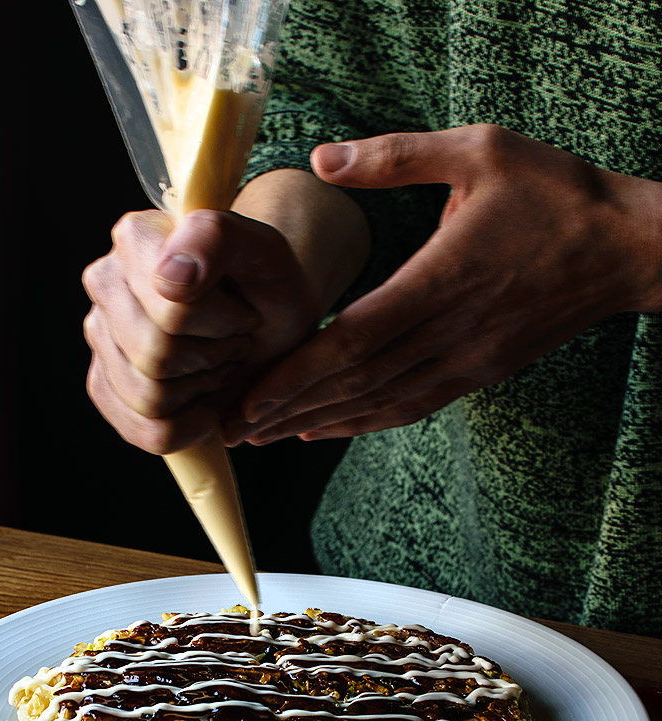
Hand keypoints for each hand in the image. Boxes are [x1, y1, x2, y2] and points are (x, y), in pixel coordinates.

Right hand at [81, 207, 320, 453]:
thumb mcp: (265, 251)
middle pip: (156, 357)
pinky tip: (202, 402)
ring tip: (218, 361)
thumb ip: (217, 239)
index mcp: (135, 239)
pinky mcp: (104, 383)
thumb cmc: (266, 286)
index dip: (223, 325)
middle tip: (235, 341)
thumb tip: (170, 276)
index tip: (244, 313)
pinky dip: (186, 428)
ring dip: (200, 390)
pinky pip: (142, 430)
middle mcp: (105, 282)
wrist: (266, 321)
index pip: (173, 312)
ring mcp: (99, 335)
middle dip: (213, 359)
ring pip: (148, 398)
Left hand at [233, 124, 661, 443]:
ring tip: (263, 436)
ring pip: (380, 404)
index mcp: (443, 280)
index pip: (356, 340)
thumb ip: (397, 155)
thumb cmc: (553, 194)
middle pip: (357, 383)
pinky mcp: (478, 372)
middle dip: (289, 408)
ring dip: (318, 422)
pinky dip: (364, 422)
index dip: (298, 374)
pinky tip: (325, 428)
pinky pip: (412, 407)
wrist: (624, 248)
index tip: (248, 396)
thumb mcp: (480, 149)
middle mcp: (451, 333)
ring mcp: (466, 361)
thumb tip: (322, 158)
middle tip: (232, 427)